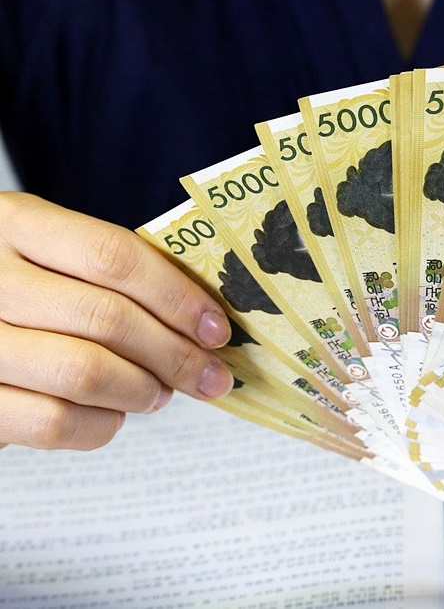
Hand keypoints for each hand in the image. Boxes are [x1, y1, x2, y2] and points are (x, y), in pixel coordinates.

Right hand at [0, 193, 232, 450]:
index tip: (217, 329)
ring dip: (142, 391)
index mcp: (14, 223)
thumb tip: (206, 321)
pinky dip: (101, 426)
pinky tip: (112, 416)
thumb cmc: (23, 295)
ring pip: (84, 373)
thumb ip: (114, 275)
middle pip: (106, 318)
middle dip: (176, 355)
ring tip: (159, 394)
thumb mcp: (54, 258)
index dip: (177, 296)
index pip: (113, 256)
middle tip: (211, 377)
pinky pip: (53, 422)